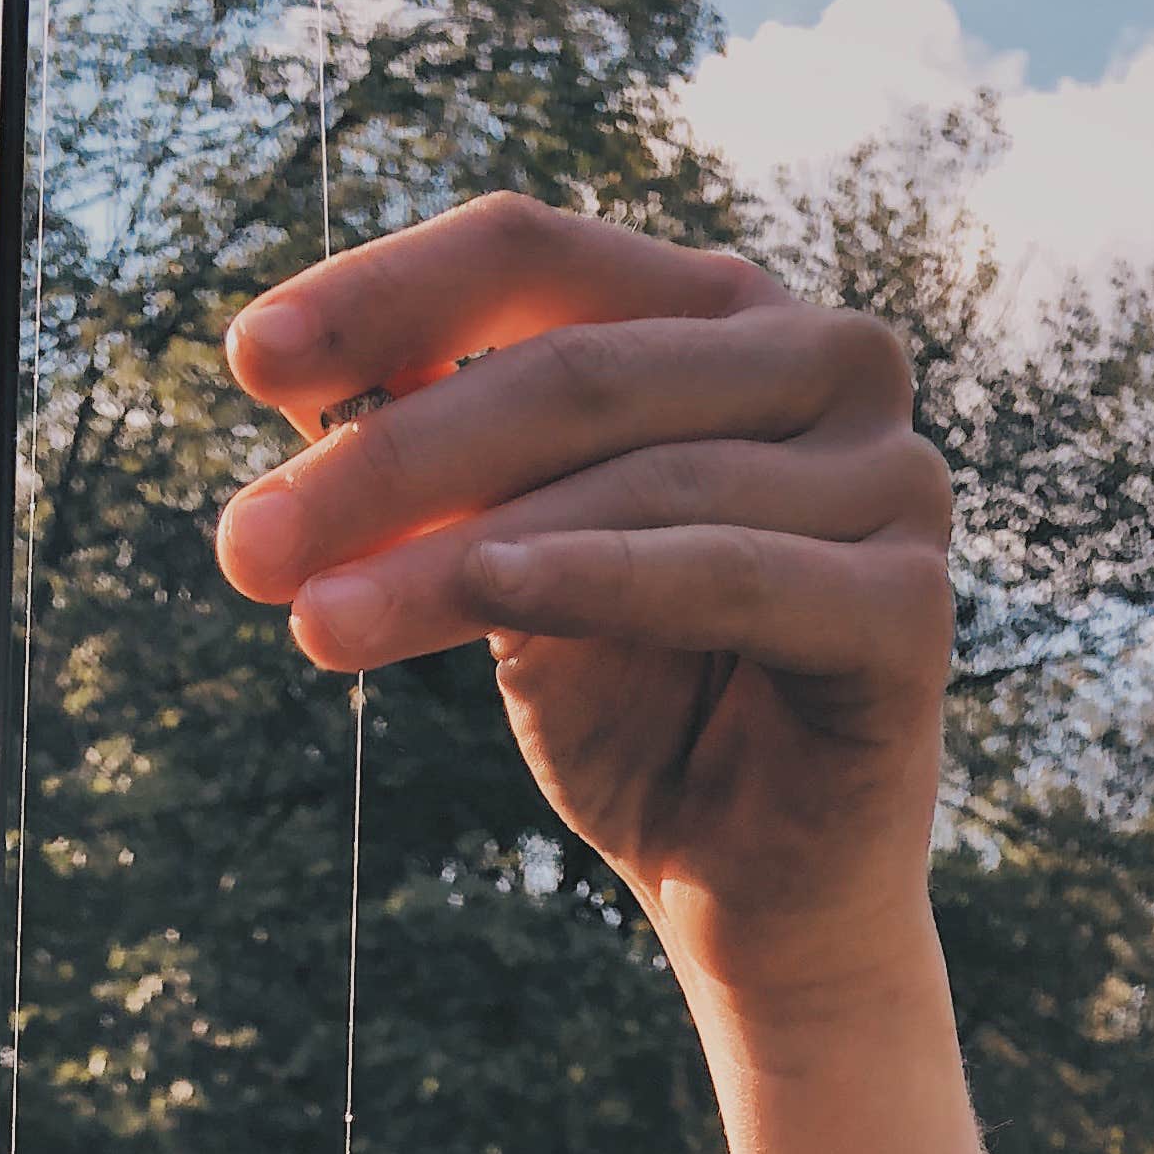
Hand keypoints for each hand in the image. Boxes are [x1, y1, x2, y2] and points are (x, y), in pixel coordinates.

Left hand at [217, 195, 952, 1024]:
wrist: (747, 897)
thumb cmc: (632, 713)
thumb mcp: (505, 569)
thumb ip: (435, 470)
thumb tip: (288, 377)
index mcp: (720, 317)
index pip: (535, 256)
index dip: (385, 297)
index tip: (247, 358)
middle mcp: (824, 360)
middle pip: (573, 368)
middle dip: (390, 460)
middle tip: (247, 546)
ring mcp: (888, 473)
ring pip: (632, 480)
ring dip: (453, 552)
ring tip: (312, 621)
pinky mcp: (906, 600)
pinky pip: (725, 571)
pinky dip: (597, 578)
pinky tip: (487, 593)